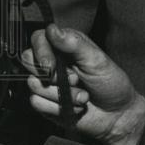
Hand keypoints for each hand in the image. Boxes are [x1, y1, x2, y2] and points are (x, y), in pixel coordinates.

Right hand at [21, 24, 144, 144]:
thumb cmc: (111, 83)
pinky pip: (36, 103)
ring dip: (60, 94)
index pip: (38, 39)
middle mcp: (53, 63)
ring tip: (82, 96)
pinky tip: (74, 108)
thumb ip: (74, 44)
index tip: (51, 65)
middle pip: (28, 60)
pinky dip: (57, 108)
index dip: (40, 51)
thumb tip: (52, 28)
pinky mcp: (46, 103)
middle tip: (73, 80)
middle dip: (49, 75)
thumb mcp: (96, 60)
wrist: (116, 115)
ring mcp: (48, 84)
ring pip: (33, 84)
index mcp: (65, 47)